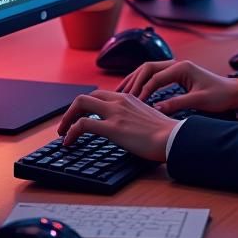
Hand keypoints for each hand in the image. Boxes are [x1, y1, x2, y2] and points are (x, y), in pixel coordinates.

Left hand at [57, 89, 175, 160]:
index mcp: (128, 98)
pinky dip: (70, 132)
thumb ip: (134, 116)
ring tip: (63, 133)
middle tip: (67, 125)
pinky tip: (68, 142)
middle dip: (72, 111)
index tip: (81, 119)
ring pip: (80, 104)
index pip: (100, 95)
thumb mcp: (147, 117)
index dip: (86, 107)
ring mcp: (115, 113)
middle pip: (86, 97)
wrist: (174, 138)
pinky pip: (82, 125)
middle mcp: (120, 101)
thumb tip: (128, 127)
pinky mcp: (112, 127)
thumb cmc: (165, 133)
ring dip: (67, 118)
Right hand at [117, 59, 237, 116]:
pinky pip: (154, 76)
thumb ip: (176, 104)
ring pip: (148, 71)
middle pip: (147, 68)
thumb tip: (156, 109)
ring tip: (121, 93)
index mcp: (182, 68)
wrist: (233, 92)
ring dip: (134, 81)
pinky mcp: (176, 75)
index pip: (155, 77)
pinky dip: (142, 83)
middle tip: (120, 95)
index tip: (134, 104)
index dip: (142, 90)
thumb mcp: (198, 101)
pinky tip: (135, 93)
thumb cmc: (219, 95)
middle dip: (132, 81)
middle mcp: (177, 65)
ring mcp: (176, 69)